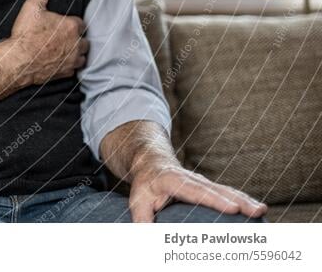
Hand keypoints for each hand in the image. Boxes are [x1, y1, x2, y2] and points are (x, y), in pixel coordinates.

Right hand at [9, 0, 88, 86]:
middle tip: (63, 37)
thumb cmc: (25, 35)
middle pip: (84, 40)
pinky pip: (74, 69)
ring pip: (82, 55)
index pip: (80, 23)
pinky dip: (69, 65)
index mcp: (71, 26)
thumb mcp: (32, 8)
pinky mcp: (66, 73)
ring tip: (64, 49)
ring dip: (76, 52)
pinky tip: (59, 62)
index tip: (62, 25)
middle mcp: (76, 44)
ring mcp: (72, 60)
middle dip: (76, 38)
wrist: (17, 61)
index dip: (71, 23)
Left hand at [128, 160, 268, 222]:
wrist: (151, 162)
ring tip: (262, 210)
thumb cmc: (145, 184)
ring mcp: (203, 181)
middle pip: (217, 190)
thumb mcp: (137, 200)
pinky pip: (228, 192)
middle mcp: (192, 178)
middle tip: (256, 211)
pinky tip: (258, 209)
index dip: (215, 199)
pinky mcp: (209, 186)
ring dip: (244, 199)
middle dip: (237, 200)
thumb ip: (142, 219)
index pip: (195, 190)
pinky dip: (243, 199)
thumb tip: (147, 237)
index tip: (232, 209)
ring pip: (226, 190)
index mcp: (173, 180)